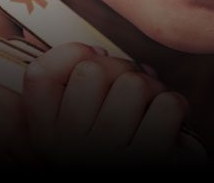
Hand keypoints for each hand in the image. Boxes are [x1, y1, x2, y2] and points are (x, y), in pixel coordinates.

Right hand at [22, 43, 204, 166]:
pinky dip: (176, 109)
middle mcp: (67, 150)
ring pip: (134, 84)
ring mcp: (106, 156)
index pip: (38, 75)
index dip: (70, 54)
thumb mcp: (80, 130)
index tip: (92, 61)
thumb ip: (78, 92)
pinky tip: (169, 128)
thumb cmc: (115, 154)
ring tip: (150, 113)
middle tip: (130, 94)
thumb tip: (101, 53)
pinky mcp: (147, 160)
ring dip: (152, 91)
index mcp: (45, 139)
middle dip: (121, 71)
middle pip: (93, 70)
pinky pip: (167, 105)